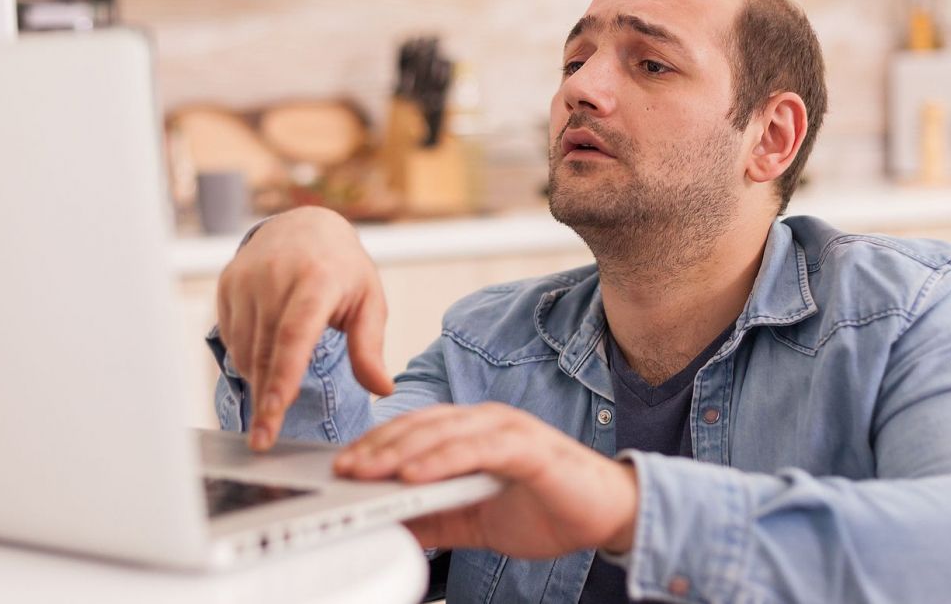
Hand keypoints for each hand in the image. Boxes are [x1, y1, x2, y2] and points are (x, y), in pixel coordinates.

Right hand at [215, 207, 393, 450]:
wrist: (305, 225)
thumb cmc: (343, 269)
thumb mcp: (369, 301)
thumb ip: (370, 347)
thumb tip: (383, 390)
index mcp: (318, 280)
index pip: (295, 335)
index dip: (283, 376)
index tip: (274, 412)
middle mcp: (277, 277)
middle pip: (265, 352)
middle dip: (264, 400)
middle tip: (264, 441)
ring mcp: (247, 279)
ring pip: (245, 350)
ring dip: (259, 379)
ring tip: (279, 389)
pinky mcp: (227, 285)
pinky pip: (231, 338)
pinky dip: (248, 358)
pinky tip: (267, 356)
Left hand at [333, 403, 638, 557]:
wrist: (608, 515)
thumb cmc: (550, 509)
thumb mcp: (476, 521)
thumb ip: (436, 519)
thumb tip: (391, 527)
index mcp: (473, 432)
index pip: (413, 430)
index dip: (375, 445)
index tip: (342, 467)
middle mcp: (486, 422)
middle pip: (419, 427)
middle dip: (376, 449)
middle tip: (343, 471)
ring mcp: (507, 429)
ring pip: (441, 433)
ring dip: (399, 452)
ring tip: (367, 472)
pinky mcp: (527, 446)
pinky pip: (475, 450)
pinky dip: (441, 461)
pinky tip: (414, 475)